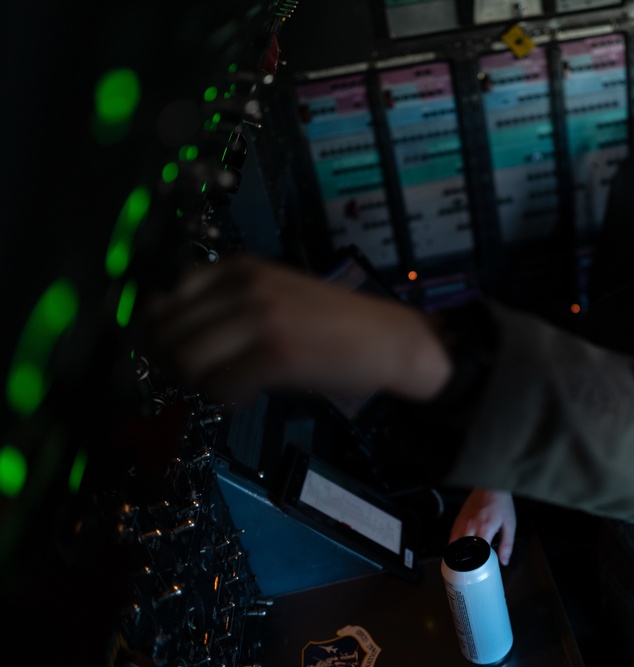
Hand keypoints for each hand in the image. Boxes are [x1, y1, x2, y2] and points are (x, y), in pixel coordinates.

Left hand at [145, 256, 452, 404]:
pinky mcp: (276, 354)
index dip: (166, 332)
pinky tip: (252, 394)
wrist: (390, 340)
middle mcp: (245, 286)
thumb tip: (158, 323)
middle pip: (168, 332)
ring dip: (201, 382)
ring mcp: (261, 318)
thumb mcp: (272, 293)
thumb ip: (222, 303)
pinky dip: (228, 398)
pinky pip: (220, 386)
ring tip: (233, 384)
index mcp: (241, 267)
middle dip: (177, 362)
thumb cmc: (332, 323)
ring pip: (187, 361)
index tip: (185, 351)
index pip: (167, 296)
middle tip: (207, 376)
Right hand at [450, 489, 515, 565]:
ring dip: (458, 553)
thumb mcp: (509, 524)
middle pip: (462, 550)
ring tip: (463, 560)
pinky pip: (452, 535)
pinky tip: (458, 548)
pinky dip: (453, 544)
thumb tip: (504, 560)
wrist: (491, 486)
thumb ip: (507, 544)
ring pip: (454, 543)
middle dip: (466, 560)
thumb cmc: (501, 504)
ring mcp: (462, 521)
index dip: (478, 563)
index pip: (477, 553)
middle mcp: (471, 525)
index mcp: (485, 528)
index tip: (481, 568)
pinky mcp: (458, 518)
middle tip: (470, 567)